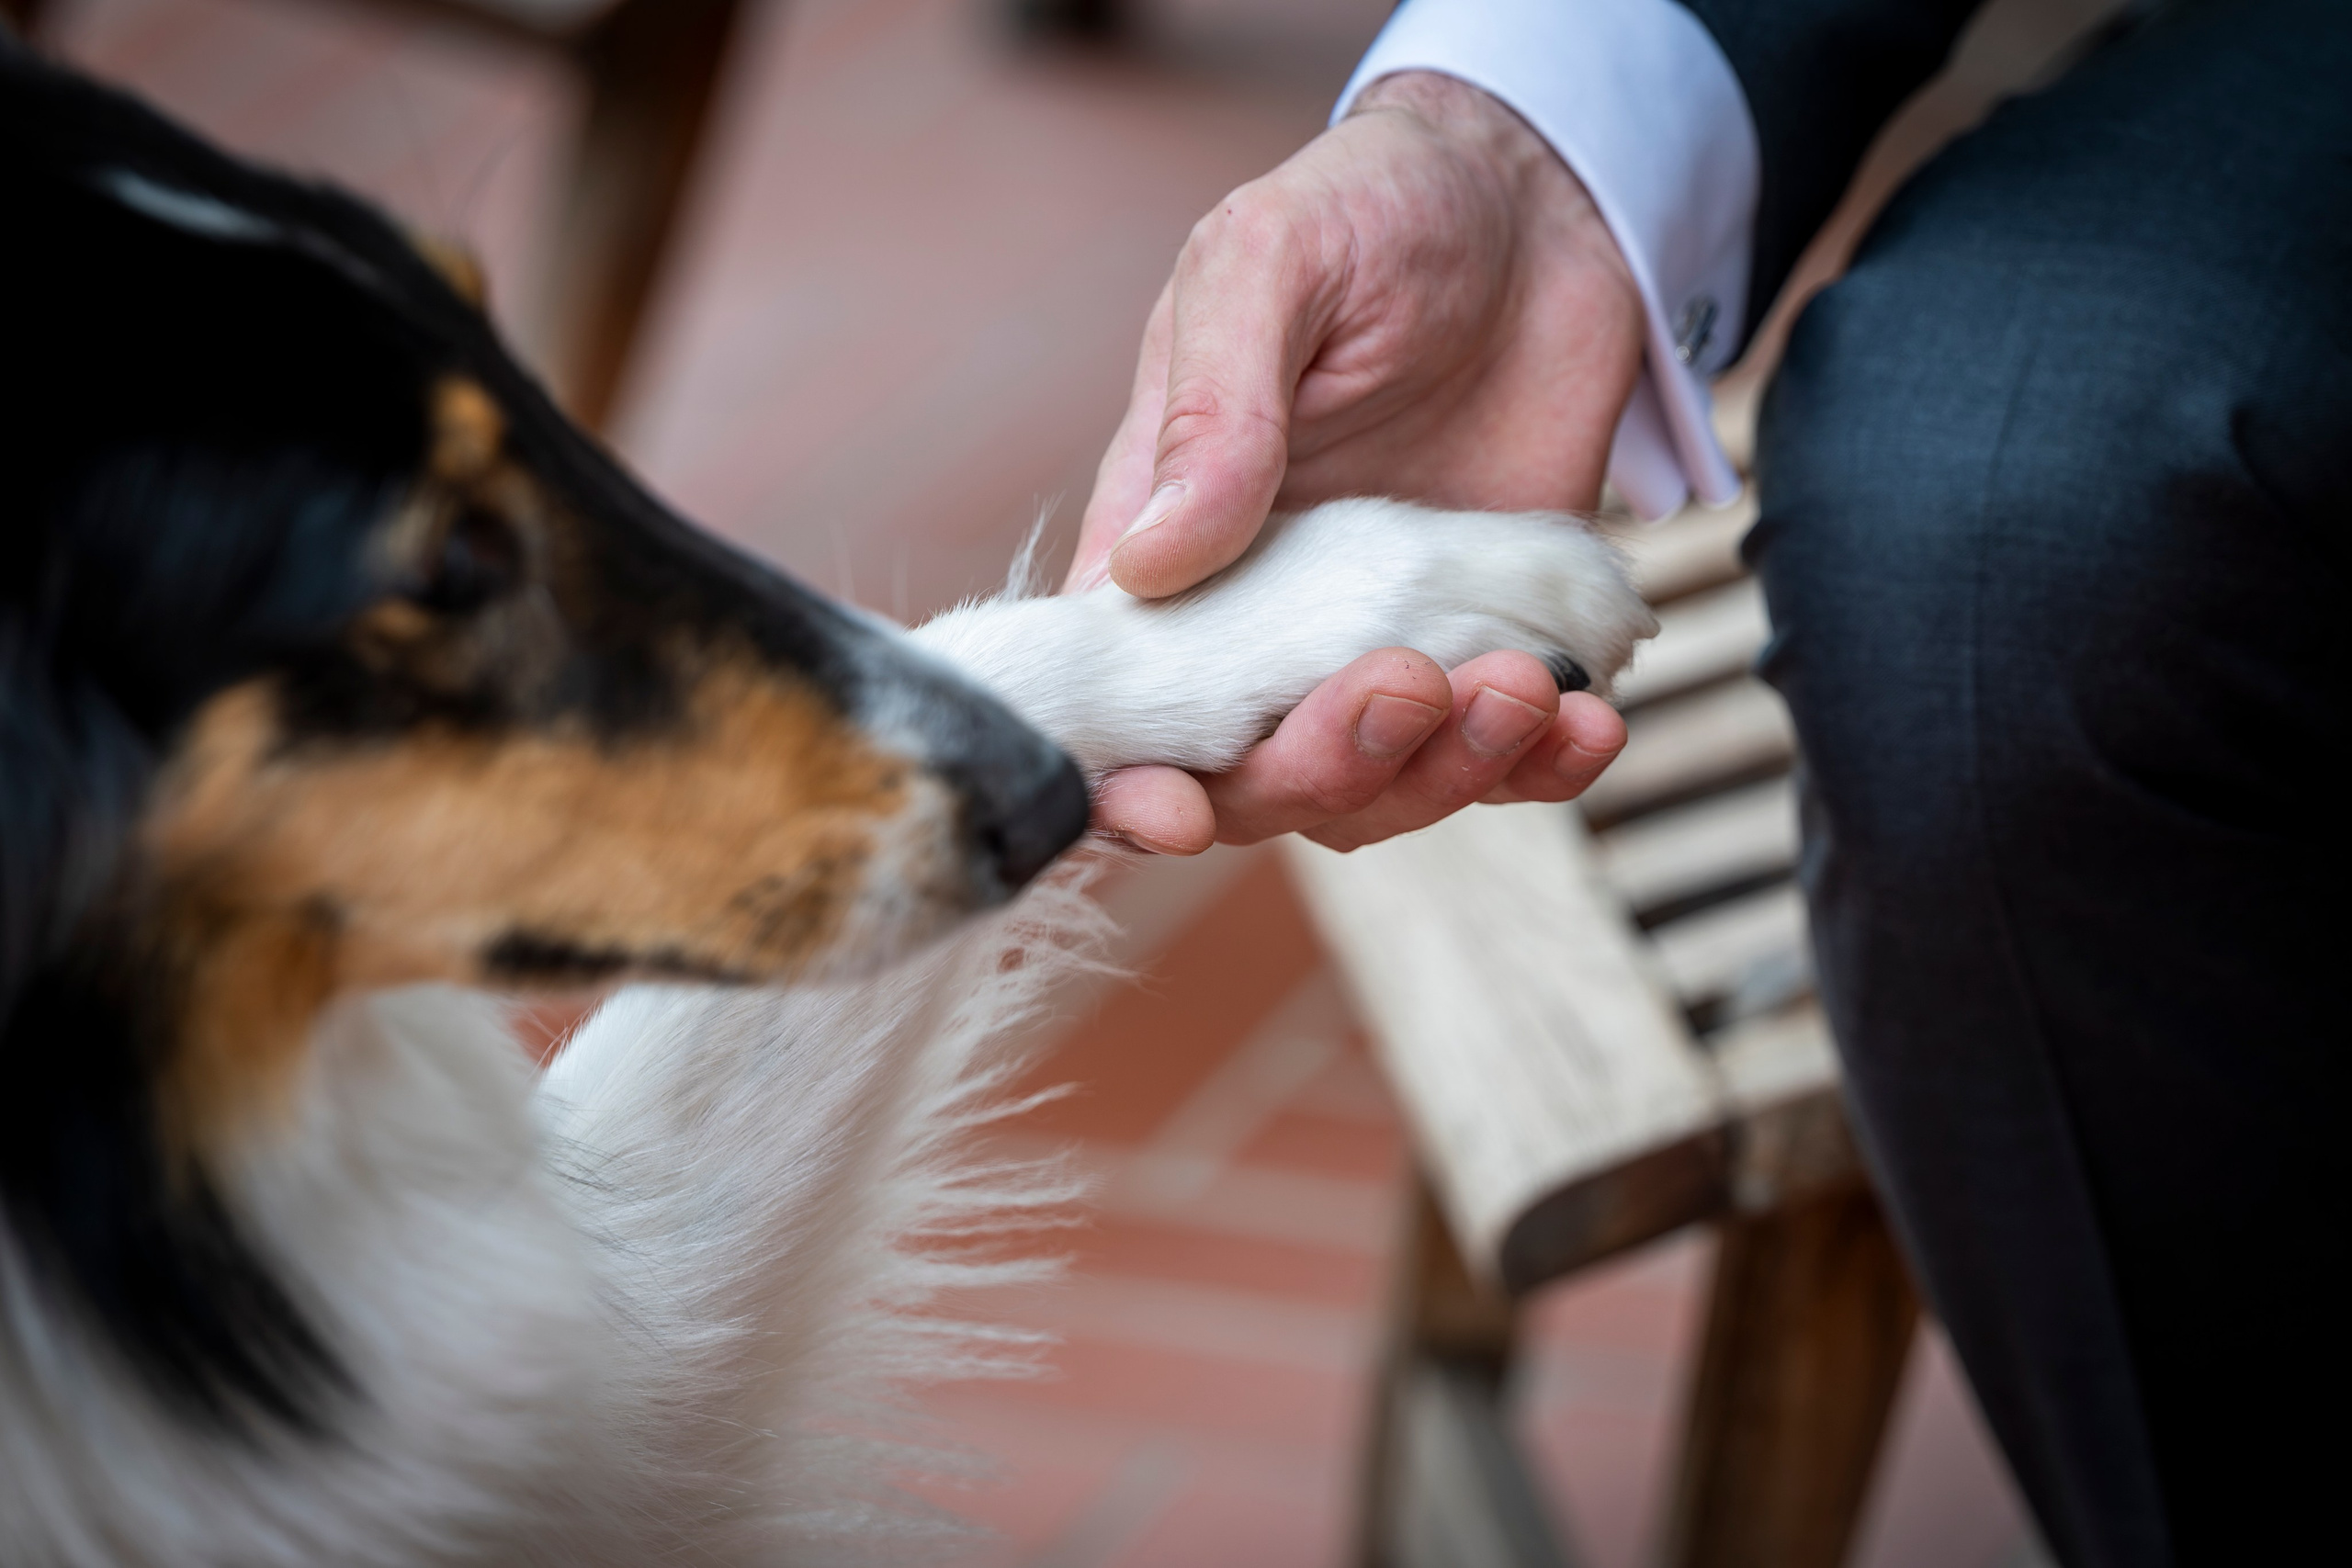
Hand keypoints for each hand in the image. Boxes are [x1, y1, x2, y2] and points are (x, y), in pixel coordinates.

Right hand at [1069, 72, 1646, 853]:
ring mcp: (1375, 645)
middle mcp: (1257, 624)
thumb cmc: (1376, 210)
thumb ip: (1212, 411)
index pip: (1111, 704)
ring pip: (1379, 789)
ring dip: (1446, 772)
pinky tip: (1587, 720)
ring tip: (1524, 687)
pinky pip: (1498, 755)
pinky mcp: (1486, 645)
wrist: (1545, 201)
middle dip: (1323, 765)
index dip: (1126, 784)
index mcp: (1162, 547)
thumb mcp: (1270, 267)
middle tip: (1408, 685)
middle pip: (1252, 775)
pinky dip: (1542, 764)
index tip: (1176, 813)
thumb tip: (1148, 563)